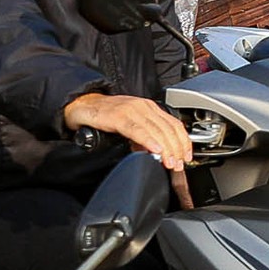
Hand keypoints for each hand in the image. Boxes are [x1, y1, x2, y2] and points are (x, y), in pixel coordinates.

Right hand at [62, 92, 194, 209]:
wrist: (82, 105)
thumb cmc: (106, 115)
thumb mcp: (130, 126)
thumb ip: (144, 137)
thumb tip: (157, 153)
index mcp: (150, 108)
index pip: (174, 125)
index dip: (183, 142)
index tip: (186, 157)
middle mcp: (144, 107)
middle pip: (168, 129)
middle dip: (176, 149)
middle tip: (178, 164)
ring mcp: (132, 110)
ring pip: (156, 130)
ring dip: (166, 148)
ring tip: (169, 162)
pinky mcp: (118, 116)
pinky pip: (137, 130)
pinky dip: (149, 141)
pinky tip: (155, 150)